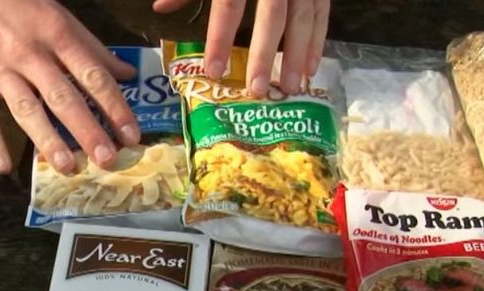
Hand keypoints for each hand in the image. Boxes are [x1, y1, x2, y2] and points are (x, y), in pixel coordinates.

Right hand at [0, 0, 140, 173]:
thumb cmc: (18, 6)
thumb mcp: (58, 17)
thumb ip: (92, 49)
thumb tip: (128, 74)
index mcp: (57, 35)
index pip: (92, 76)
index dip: (114, 107)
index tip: (131, 136)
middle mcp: (29, 53)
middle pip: (62, 97)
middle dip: (87, 130)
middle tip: (106, 160)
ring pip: (26, 108)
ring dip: (47, 139)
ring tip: (67, 166)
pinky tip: (5, 167)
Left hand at [153, 0, 329, 96]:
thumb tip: (160, 7)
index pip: (229, 4)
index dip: (220, 37)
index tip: (214, 70)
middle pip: (272, 14)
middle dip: (264, 54)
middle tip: (257, 90)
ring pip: (302, 16)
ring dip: (298, 54)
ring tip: (290, 88)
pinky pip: (322, 11)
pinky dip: (319, 40)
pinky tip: (311, 68)